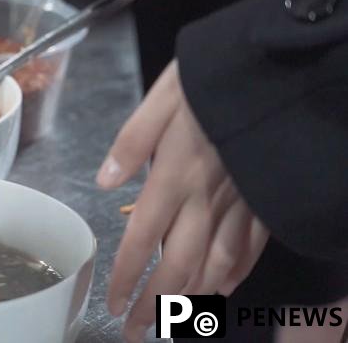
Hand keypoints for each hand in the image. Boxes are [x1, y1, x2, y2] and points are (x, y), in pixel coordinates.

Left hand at [97, 62, 269, 341]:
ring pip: (214, 265)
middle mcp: (205, 199)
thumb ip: (133, 141)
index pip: (141, 241)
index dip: (126, 278)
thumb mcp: (163, 96)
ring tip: (172, 320)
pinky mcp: (266, 201)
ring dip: (191, 297)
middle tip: (137, 331)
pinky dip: (235, 274)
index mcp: (173, 176)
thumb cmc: (216, 78)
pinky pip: (250, 249)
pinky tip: (222, 288)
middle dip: (154, 303)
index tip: (114, 304)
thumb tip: (105, 183)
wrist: (281, 71)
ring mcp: (240, 204)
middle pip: (176, 265)